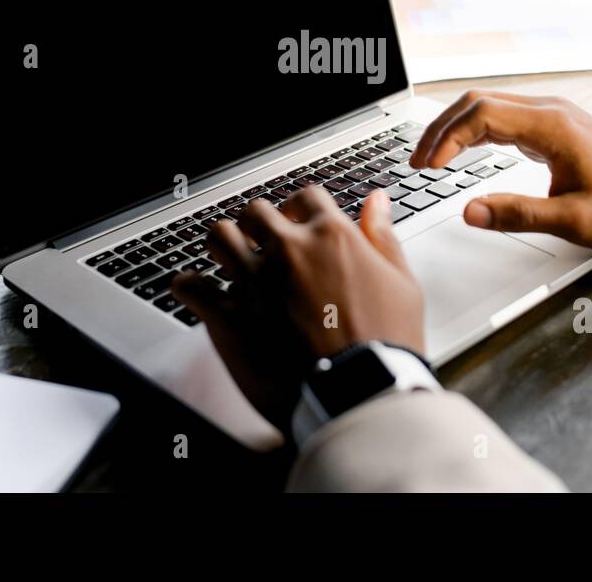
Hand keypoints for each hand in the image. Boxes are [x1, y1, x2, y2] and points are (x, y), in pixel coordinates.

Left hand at [171, 187, 423, 431]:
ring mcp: (255, 283)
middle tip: (264, 243)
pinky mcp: (230, 318)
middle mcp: (289, 251)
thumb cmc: (385, 344)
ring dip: (224, 245)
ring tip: (231, 259)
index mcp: (331, 237)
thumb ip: (382, 237)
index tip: (299, 219)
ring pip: (219, 237)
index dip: (301, 206)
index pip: (306, 195)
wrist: (359, 394)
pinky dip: (190, 286)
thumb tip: (375, 201)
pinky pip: (190, 286)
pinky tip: (199, 290)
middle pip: (256, 212)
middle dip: (259, 225)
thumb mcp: (401, 284)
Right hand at [411, 90, 591, 248]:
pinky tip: (461, 152)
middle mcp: (548, 110)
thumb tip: (469, 212)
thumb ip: (518, 216)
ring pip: (486, 105)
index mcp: (551, 127)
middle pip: (477, 102)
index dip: (447, 139)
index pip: (481, 115)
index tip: (429, 168)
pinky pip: (501, 116)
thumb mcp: (573, 221)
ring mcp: (550, 114)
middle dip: (440, 129)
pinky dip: (473, 131)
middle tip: (417, 163)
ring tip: (430, 158)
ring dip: (454, 127)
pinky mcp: (551, 124)